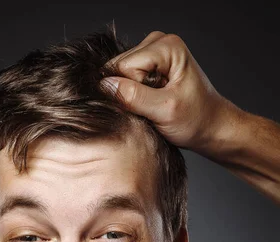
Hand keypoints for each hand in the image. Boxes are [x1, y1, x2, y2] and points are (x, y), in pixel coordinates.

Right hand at [100, 31, 240, 150]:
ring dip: (131, 96)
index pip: (124, 67)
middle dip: (130, 93)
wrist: (211, 126)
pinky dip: (133, 96)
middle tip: (153, 108)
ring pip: (120, 75)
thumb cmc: (196, 119)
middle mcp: (158, 42)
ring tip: (154, 106)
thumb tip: (105, 86)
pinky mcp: (149, 65)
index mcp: (167, 46)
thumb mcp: (164, 112)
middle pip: (120, 68)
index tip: (153, 105)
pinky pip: (125, 80)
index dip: (131, 92)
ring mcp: (152, 52)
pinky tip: (151, 103)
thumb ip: (134, 97)